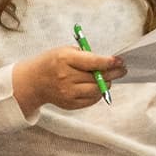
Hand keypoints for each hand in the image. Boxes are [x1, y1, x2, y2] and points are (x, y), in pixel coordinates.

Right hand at [11, 46, 126, 115]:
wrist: (34, 81)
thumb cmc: (53, 62)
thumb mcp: (66, 51)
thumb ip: (87, 56)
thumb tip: (110, 62)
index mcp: (64, 59)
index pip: (93, 62)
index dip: (110, 62)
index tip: (120, 61)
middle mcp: (66, 77)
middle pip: (98, 77)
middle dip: (113, 73)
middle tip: (121, 69)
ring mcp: (67, 93)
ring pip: (97, 90)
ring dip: (106, 84)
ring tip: (108, 78)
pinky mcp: (70, 104)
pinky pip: (92, 100)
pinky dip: (98, 93)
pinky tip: (97, 86)